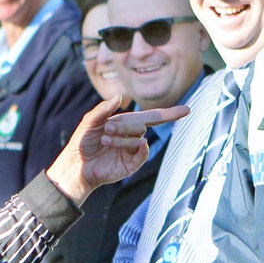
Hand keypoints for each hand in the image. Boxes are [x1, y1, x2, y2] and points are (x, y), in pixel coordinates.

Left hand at [47, 97, 188, 203]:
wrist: (76, 165)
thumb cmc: (82, 143)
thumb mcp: (90, 121)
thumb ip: (103, 109)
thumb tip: (120, 97)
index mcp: (125, 123)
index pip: (152, 117)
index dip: (169, 113)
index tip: (187, 110)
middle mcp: (132, 136)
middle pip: (143, 125)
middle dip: (125, 125)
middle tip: (106, 131)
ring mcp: (132, 151)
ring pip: (139, 138)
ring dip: (121, 138)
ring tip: (104, 140)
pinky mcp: (131, 165)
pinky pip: (142, 154)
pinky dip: (139, 149)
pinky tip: (126, 145)